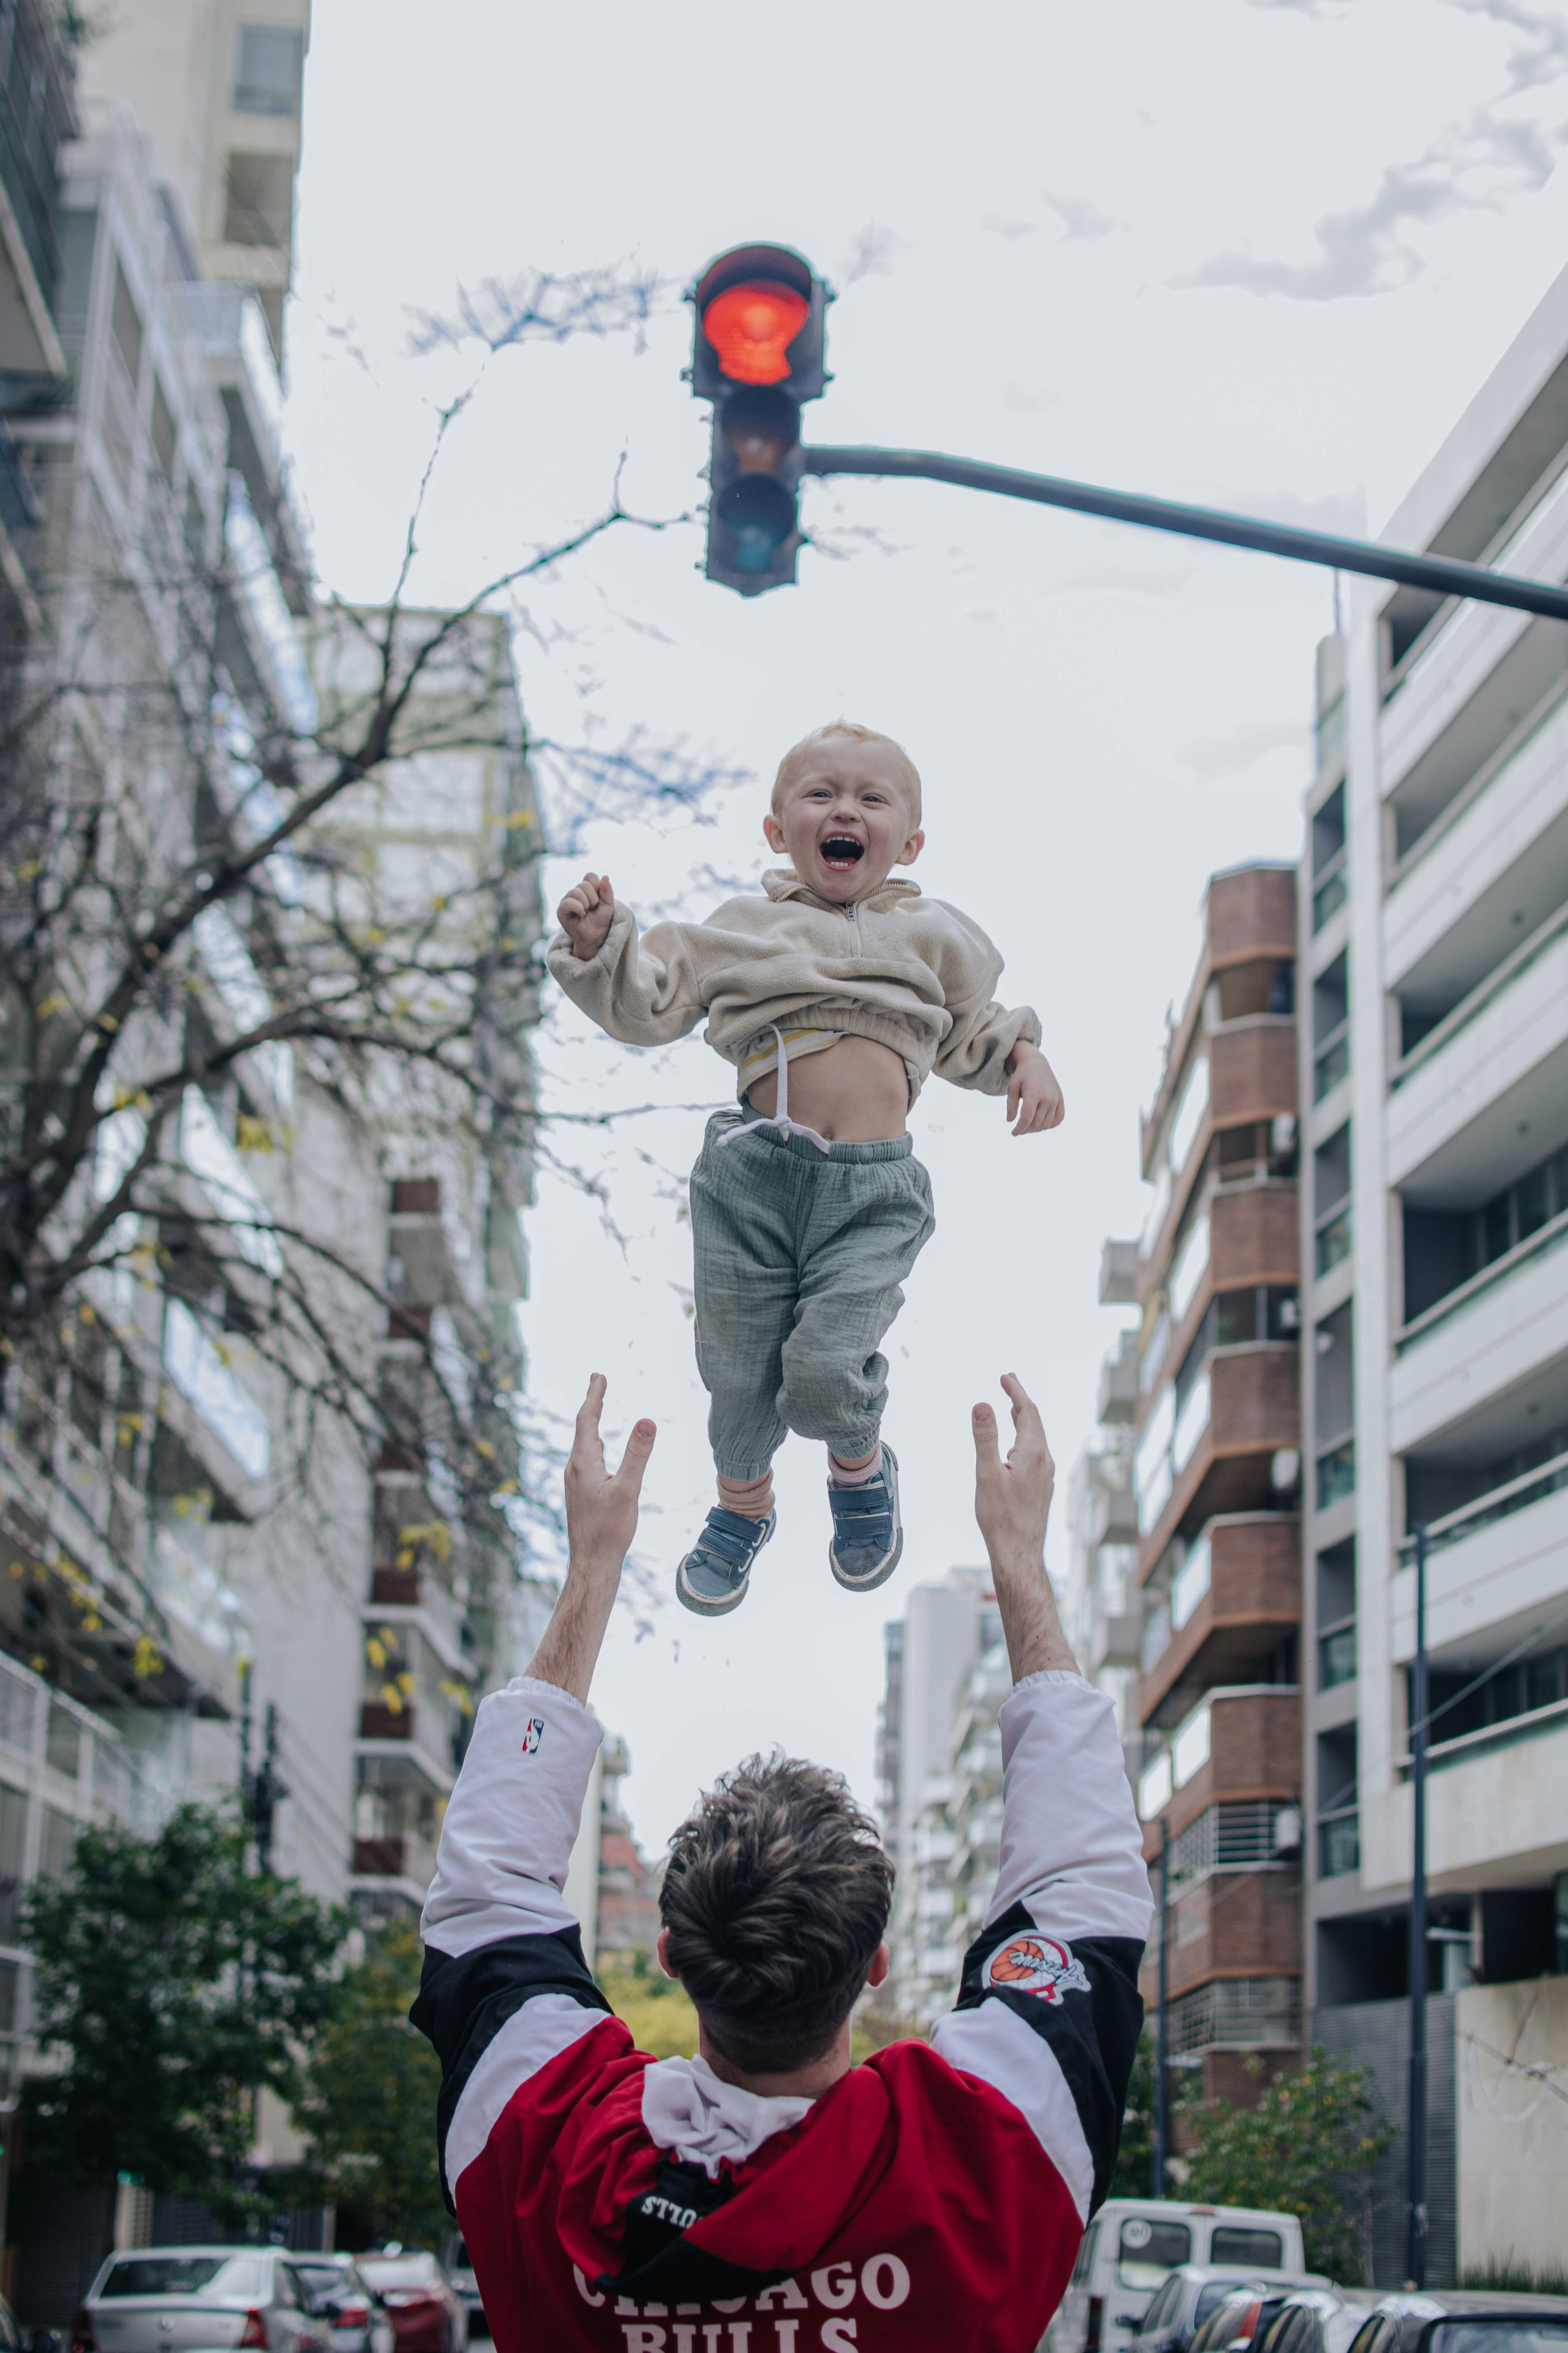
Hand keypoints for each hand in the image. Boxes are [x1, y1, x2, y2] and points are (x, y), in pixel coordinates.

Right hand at [558, 872, 615, 961]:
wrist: (596, 936)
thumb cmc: (601, 920)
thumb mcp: (609, 904)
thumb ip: (607, 890)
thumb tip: (605, 876)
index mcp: (586, 888)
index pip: (590, 876)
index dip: (597, 887)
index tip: (599, 899)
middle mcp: (575, 892)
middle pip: (584, 884)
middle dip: (593, 898)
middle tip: (592, 909)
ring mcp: (567, 900)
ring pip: (576, 892)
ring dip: (586, 904)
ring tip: (586, 913)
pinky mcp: (561, 910)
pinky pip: (568, 902)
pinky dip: (578, 908)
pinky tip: (581, 914)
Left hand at [564, 1374, 655, 1579]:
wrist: (591, 1564)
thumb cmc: (609, 1531)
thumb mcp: (629, 1490)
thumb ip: (638, 1455)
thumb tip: (646, 1420)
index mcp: (583, 1463)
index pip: (587, 1420)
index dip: (595, 1396)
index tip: (599, 1376)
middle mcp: (574, 1469)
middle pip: (582, 1429)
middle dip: (592, 1404)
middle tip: (598, 1382)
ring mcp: (575, 1482)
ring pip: (583, 1445)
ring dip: (591, 1423)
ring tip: (597, 1409)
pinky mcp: (579, 1494)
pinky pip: (585, 1459)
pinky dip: (593, 1443)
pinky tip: (599, 1450)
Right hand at [972, 1375, 1074, 1679]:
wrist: (1019, 1554)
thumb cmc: (1001, 1519)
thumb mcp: (986, 1474)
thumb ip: (985, 1437)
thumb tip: (982, 1404)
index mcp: (1034, 1454)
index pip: (1027, 1412)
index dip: (1016, 1391)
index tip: (1005, 1376)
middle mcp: (1046, 1462)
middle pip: (1034, 1422)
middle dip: (1020, 1400)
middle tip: (1008, 1382)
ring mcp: (1046, 1476)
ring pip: (1037, 1438)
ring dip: (1024, 1419)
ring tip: (1012, 1406)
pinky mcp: (1043, 1488)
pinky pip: (1037, 1453)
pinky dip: (1026, 1437)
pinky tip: (1017, 1445)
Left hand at [1005, 1044, 1063, 1136]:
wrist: (1036, 1063)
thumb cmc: (1021, 1075)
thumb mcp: (1012, 1087)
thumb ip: (1011, 1104)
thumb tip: (1010, 1121)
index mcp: (1034, 1092)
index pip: (1027, 1117)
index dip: (1020, 1128)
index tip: (1013, 1133)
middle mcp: (1047, 1096)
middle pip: (1036, 1122)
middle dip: (1026, 1130)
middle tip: (1018, 1130)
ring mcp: (1056, 1098)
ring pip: (1047, 1123)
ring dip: (1036, 1129)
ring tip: (1027, 1127)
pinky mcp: (1060, 1100)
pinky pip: (1058, 1119)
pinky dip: (1050, 1125)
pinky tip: (1040, 1124)